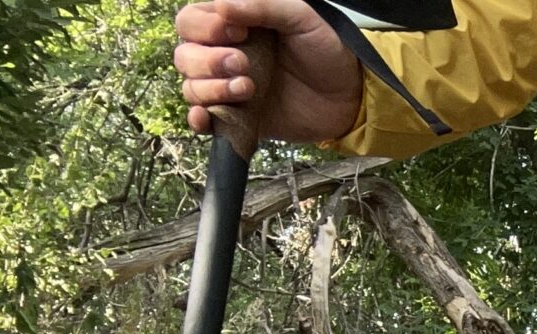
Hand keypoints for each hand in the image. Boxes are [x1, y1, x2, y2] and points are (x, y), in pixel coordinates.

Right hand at [175, 0, 363, 144]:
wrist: (351, 95)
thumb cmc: (327, 48)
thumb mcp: (300, 16)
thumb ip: (262, 6)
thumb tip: (222, 6)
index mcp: (232, 24)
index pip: (191, 21)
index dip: (206, 28)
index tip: (238, 34)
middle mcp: (223, 54)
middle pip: (185, 55)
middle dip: (207, 61)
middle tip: (243, 64)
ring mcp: (228, 87)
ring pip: (191, 87)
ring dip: (210, 88)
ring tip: (247, 89)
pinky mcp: (238, 118)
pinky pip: (204, 120)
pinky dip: (198, 119)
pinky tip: (207, 117)